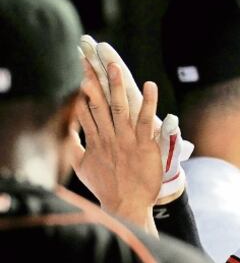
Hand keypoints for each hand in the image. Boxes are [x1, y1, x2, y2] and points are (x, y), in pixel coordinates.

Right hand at [79, 37, 192, 202]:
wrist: (126, 204)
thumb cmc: (106, 186)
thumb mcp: (82, 165)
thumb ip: (74, 145)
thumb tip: (65, 130)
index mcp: (96, 139)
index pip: (86, 108)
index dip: (82, 88)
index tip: (79, 68)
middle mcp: (109, 136)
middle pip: (99, 103)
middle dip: (94, 80)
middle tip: (90, 58)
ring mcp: (127, 140)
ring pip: (120, 108)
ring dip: (117, 86)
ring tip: (114, 66)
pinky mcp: (145, 146)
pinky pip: (147, 121)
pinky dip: (149, 103)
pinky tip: (150, 86)